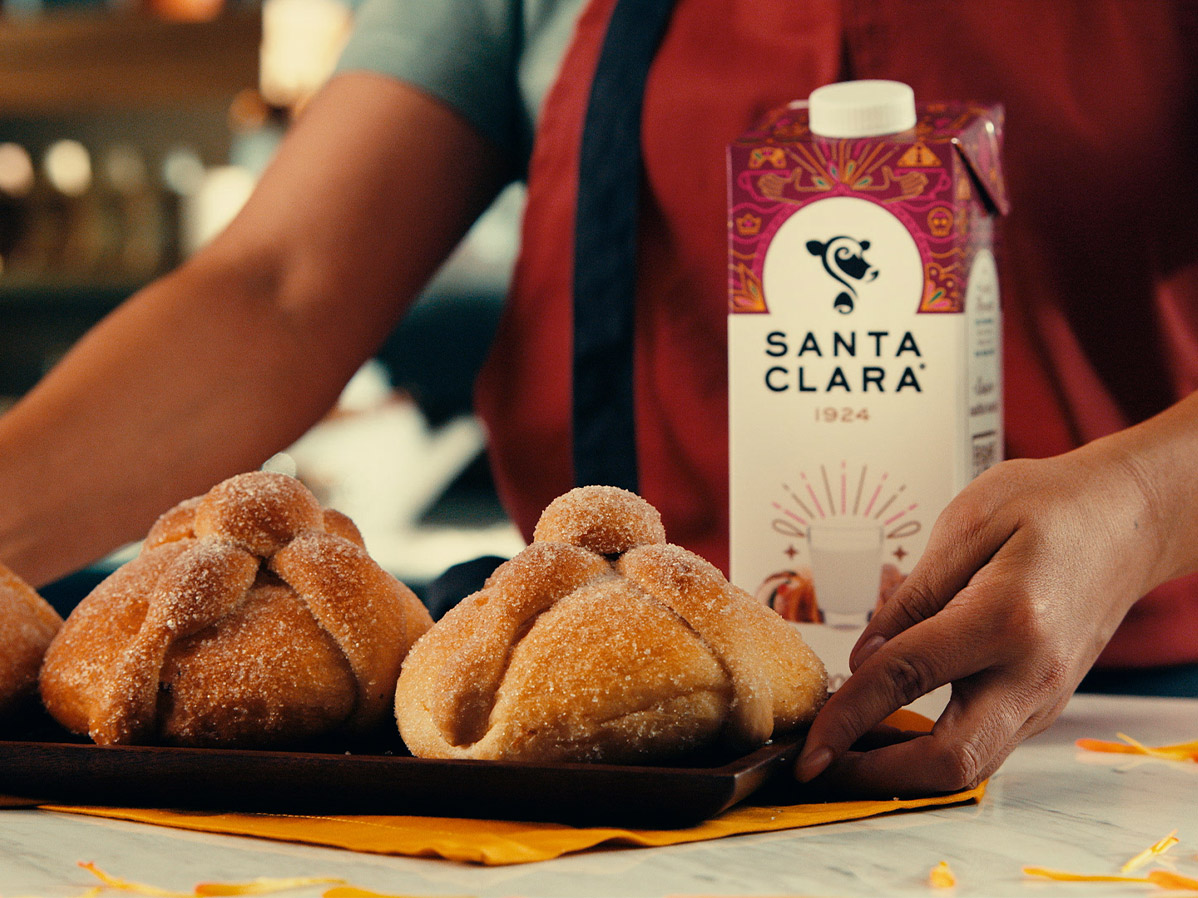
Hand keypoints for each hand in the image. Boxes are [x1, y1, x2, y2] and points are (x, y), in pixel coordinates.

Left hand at [795, 442, 1164, 795]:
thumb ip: (912, 597)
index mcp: (1007, 619)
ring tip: (842, 751)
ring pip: (970, 768)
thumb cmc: (1049, 506)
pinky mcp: (1042, 703)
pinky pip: (983, 746)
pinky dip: (931, 752)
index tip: (806, 743)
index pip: (907, 680)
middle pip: (951, 763)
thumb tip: (862, 660)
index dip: (846, 716)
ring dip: (901, 772)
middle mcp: (1032, 674)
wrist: (1127, 518)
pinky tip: (888, 731)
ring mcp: (1044, 697)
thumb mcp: (968, 524)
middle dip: (875, 776)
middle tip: (819, 766)